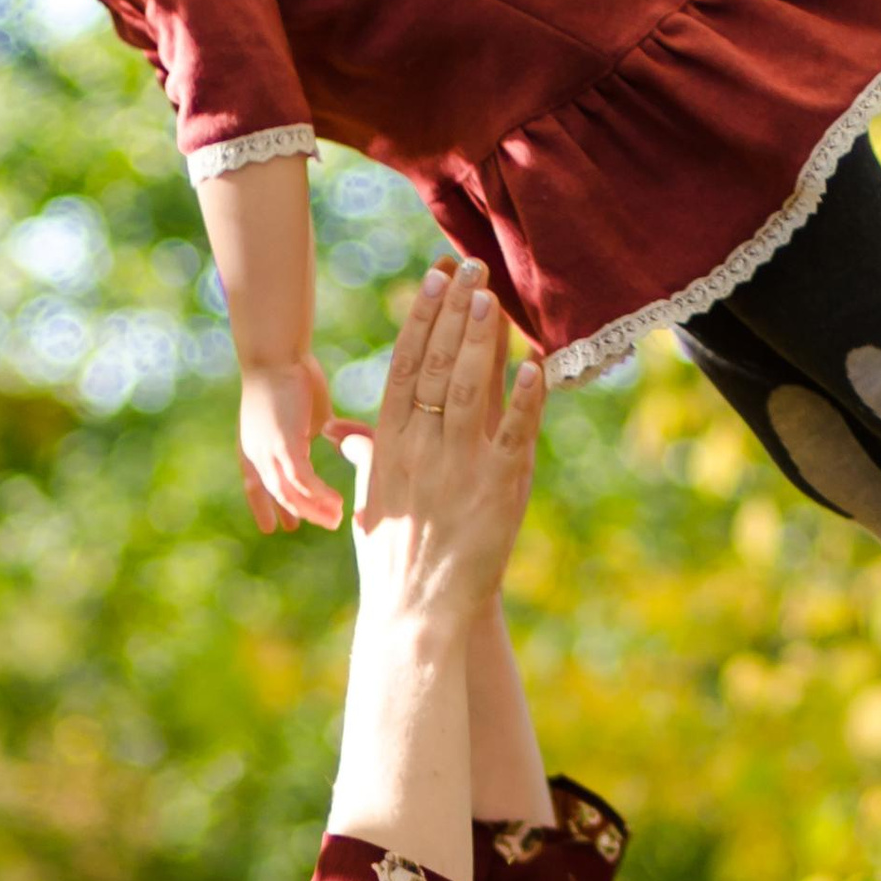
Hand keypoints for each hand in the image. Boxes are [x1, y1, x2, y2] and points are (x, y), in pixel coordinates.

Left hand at [237, 355, 342, 534]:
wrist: (276, 353)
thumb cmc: (290, 373)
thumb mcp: (301, 411)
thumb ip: (308, 430)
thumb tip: (325, 434)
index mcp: (254, 444)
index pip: (255, 485)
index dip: (264, 507)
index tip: (275, 527)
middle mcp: (257, 452)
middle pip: (276, 494)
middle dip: (297, 512)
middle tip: (320, 525)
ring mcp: (268, 451)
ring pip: (290, 493)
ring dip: (314, 509)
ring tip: (335, 519)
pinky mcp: (283, 446)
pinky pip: (303, 481)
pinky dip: (320, 495)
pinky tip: (337, 502)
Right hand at [331, 262, 543, 626]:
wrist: (415, 612)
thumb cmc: (390, 560)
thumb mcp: (371, 502)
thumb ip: (367, 459)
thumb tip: (346, 436)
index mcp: (390, 446)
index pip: (403, 366)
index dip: (421, 319)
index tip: (434, 280)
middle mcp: (420, 448)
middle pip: (435, 364)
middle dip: (455, 312)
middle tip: (472, 268)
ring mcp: (458, 466)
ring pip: (469, 389)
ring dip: (482, 340)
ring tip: (493, 298)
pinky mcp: (495, 489)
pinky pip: (513, 433)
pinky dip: (524, 398)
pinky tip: (533, 364)